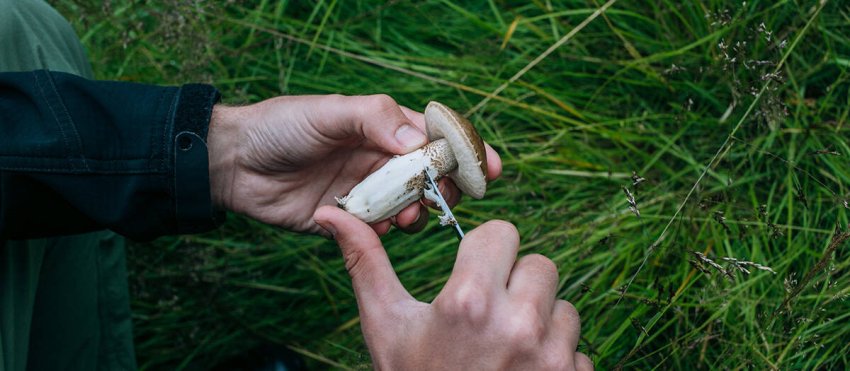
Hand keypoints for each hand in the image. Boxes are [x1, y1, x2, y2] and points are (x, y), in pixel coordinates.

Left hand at [206, 94, 500, 234]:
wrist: (234, 164)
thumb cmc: (282, 126)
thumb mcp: (329, 112)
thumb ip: (375, 119)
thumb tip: (420, 141)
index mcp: (383, 128)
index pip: (436, 138)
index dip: (465, 152)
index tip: (490, 169)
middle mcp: (381, 160)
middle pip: (432, 177)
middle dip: (445, 189)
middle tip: (442, 198)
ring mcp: (367, 192)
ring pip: (411, 207)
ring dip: (417, 213)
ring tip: (406, 215)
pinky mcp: (349, 221)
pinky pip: (379, 232)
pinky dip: (384, 233)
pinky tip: (372, 228)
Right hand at [313, 206, 592, 369]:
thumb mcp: (387, 328)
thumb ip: (367, 264)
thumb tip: (331, 212)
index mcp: (468, 301)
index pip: (503, 233)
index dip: (485, 252)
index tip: (472, 276)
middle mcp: (517, 324)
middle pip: (540, 265)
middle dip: (516, 285)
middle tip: (488, 318)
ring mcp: (552, 357)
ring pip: (563, 307)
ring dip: (540, 323)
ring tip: (504, 352)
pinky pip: (578, 351)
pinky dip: (556, 362)